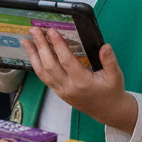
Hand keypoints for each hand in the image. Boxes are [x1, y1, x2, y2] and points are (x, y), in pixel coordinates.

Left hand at [23, 28, 137, 133]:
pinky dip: (36, 65)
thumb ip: (110, 61)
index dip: (58, 45)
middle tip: (34, 30)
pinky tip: (33, 54)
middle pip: (49, 65)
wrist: (108, 111)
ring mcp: (61, 91)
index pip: (66, 61)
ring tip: (26, 40)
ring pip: (42, 72)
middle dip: (40, 46)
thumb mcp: (116, 76)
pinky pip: (44, 78)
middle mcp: (69, 87)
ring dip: (33, 55)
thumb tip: (105, 46)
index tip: (51, 31)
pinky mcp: (58, 92)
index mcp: (83, 82)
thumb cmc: (111, 92)